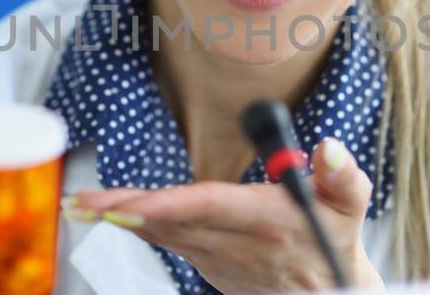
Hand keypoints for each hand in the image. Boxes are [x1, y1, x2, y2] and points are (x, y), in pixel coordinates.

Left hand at [68, 138, 385, 292]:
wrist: (327, 291)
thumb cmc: (334, 238)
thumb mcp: (350, 206)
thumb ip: (343, 176)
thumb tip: (330, 148)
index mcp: (268, 222)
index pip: (210, 209)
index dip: (168, 205)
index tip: (130, 204)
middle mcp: (236, 242)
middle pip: (172, 223)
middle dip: (123, 212)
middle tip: (82, 202)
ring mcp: (216, 256)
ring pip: (161, 234)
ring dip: (118, 219)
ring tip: (78, 205)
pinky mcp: (205, 260)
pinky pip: (164, 239)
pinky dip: (133, 225)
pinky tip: (104, 213)